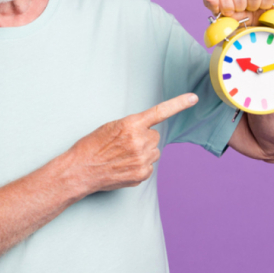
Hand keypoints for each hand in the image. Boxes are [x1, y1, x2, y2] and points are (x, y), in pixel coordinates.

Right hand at [69, 93, 197, 193]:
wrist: (80, 170)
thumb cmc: (91, 146)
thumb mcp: (110, 127)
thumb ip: (132, 126)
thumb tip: (147, 132)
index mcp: (130, 125)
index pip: (160, 112)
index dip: (178, 104)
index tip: (193, 98)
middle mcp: (139, 141)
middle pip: (155, 136)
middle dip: (144, 138)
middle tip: (125, 144)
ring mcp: (142, 160)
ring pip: (154, 152)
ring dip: (143, 152)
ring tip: (122, 156)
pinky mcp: (142, 175)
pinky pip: (149, 166)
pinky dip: (140, 166)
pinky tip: (124, 166)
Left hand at [202, 0, 273, 25]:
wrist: (257, 11)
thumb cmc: (236, 7)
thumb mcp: (219, 8)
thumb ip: (211, 2)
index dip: (226, 3)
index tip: (229, 9)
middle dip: (240, 5)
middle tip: (242, 7)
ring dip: (253, 5)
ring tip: (252, 5)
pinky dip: (265, 4)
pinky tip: (262, 2)